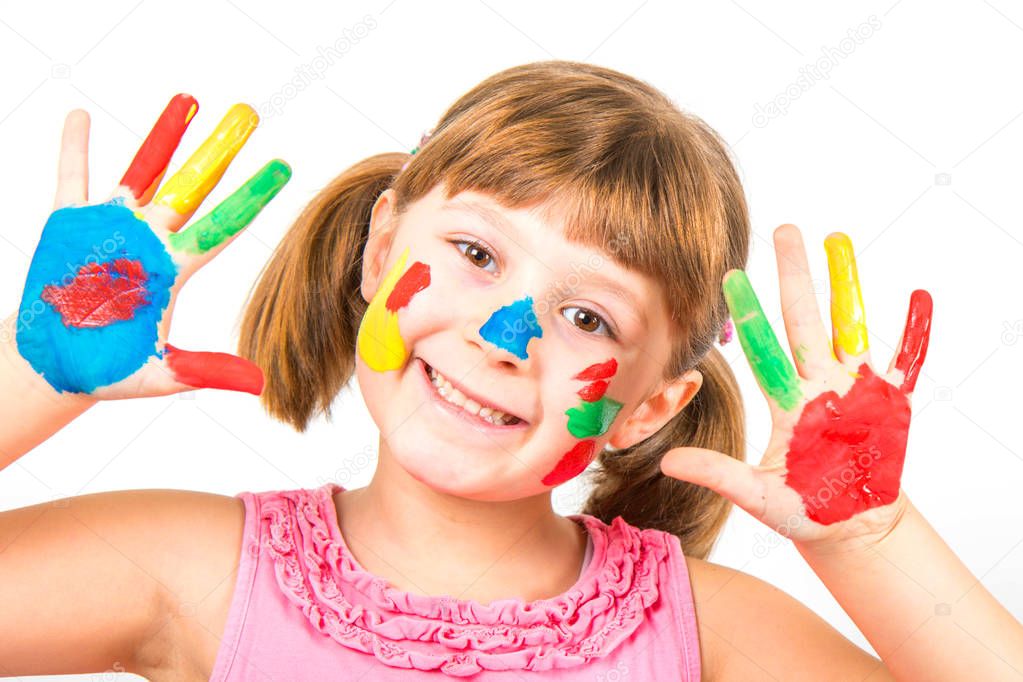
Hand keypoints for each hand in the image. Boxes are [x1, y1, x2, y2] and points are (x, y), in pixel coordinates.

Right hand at [13, 94, 289, 399]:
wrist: (52, 366)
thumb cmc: (107, 372)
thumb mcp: (160, 375)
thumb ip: (206, 371)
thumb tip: (259, 384)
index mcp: (176, 269)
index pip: (223, 225)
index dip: (252, 197)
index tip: (282, 168)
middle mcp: (151, 239)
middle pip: (194, 186)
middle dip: (219, 151)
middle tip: (246, 114)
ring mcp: (112, 226)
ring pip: (146, 170)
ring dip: (164, 136)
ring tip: (189, 99)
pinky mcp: (69, 224)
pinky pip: (73, 177)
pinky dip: (77, 147)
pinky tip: (82, 115)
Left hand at [660, 224, 932, 548]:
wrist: (849, 526)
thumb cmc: (802, 508)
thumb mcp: (756, 495)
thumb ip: (719, 474)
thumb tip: (668, 461)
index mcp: (786, 402)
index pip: (764, 349)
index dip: (751, 315)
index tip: (731, 276)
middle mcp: (818, 385)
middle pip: (805, 320)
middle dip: (795, 276)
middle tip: (784, 229)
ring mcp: (855, 389)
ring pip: (849, 326)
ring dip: (846, 284)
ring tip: (837, 239)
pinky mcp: (891, 403)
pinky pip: (907, 361)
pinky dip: (915, 332)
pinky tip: (919, 296)